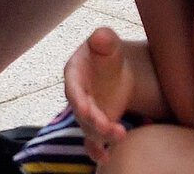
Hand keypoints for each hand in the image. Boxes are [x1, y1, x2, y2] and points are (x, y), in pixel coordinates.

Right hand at [65, 28, 131, 163]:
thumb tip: (100, 36)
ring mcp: (87, 112)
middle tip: (108, 126)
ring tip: (120, 134)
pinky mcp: (97, 125)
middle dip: (93, 121)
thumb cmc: (106, 55)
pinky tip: (105, 158)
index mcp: (74, 75)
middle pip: (81, 112)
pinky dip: (97, 151)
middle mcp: (77, 96)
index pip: (73, 88)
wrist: (114, 69)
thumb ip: (104, 40)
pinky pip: (93, 141)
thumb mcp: (107, 44)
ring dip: (101, 135)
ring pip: (89, 128)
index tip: (86, 108)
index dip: (77, 100)